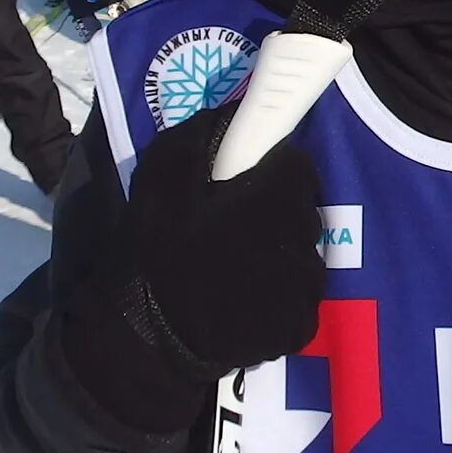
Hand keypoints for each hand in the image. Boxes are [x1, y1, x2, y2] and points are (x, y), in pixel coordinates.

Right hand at [61, 98, 325, 432]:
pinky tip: (241, 297)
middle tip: (229, 224)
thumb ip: (200, 138)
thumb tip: (233, 112)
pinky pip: (297, 296)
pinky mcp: (299, 328)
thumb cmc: (152, 254)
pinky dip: (277, 293)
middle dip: (273, 209)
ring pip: (302, 253)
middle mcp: (303, 243)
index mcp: (275, 202)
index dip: (270, 169)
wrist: (146, 340)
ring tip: (233, 265)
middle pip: (301, 210)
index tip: (240, 182)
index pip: (296, 166)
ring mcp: (305, 291)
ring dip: (277, 251)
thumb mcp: (159, 180)